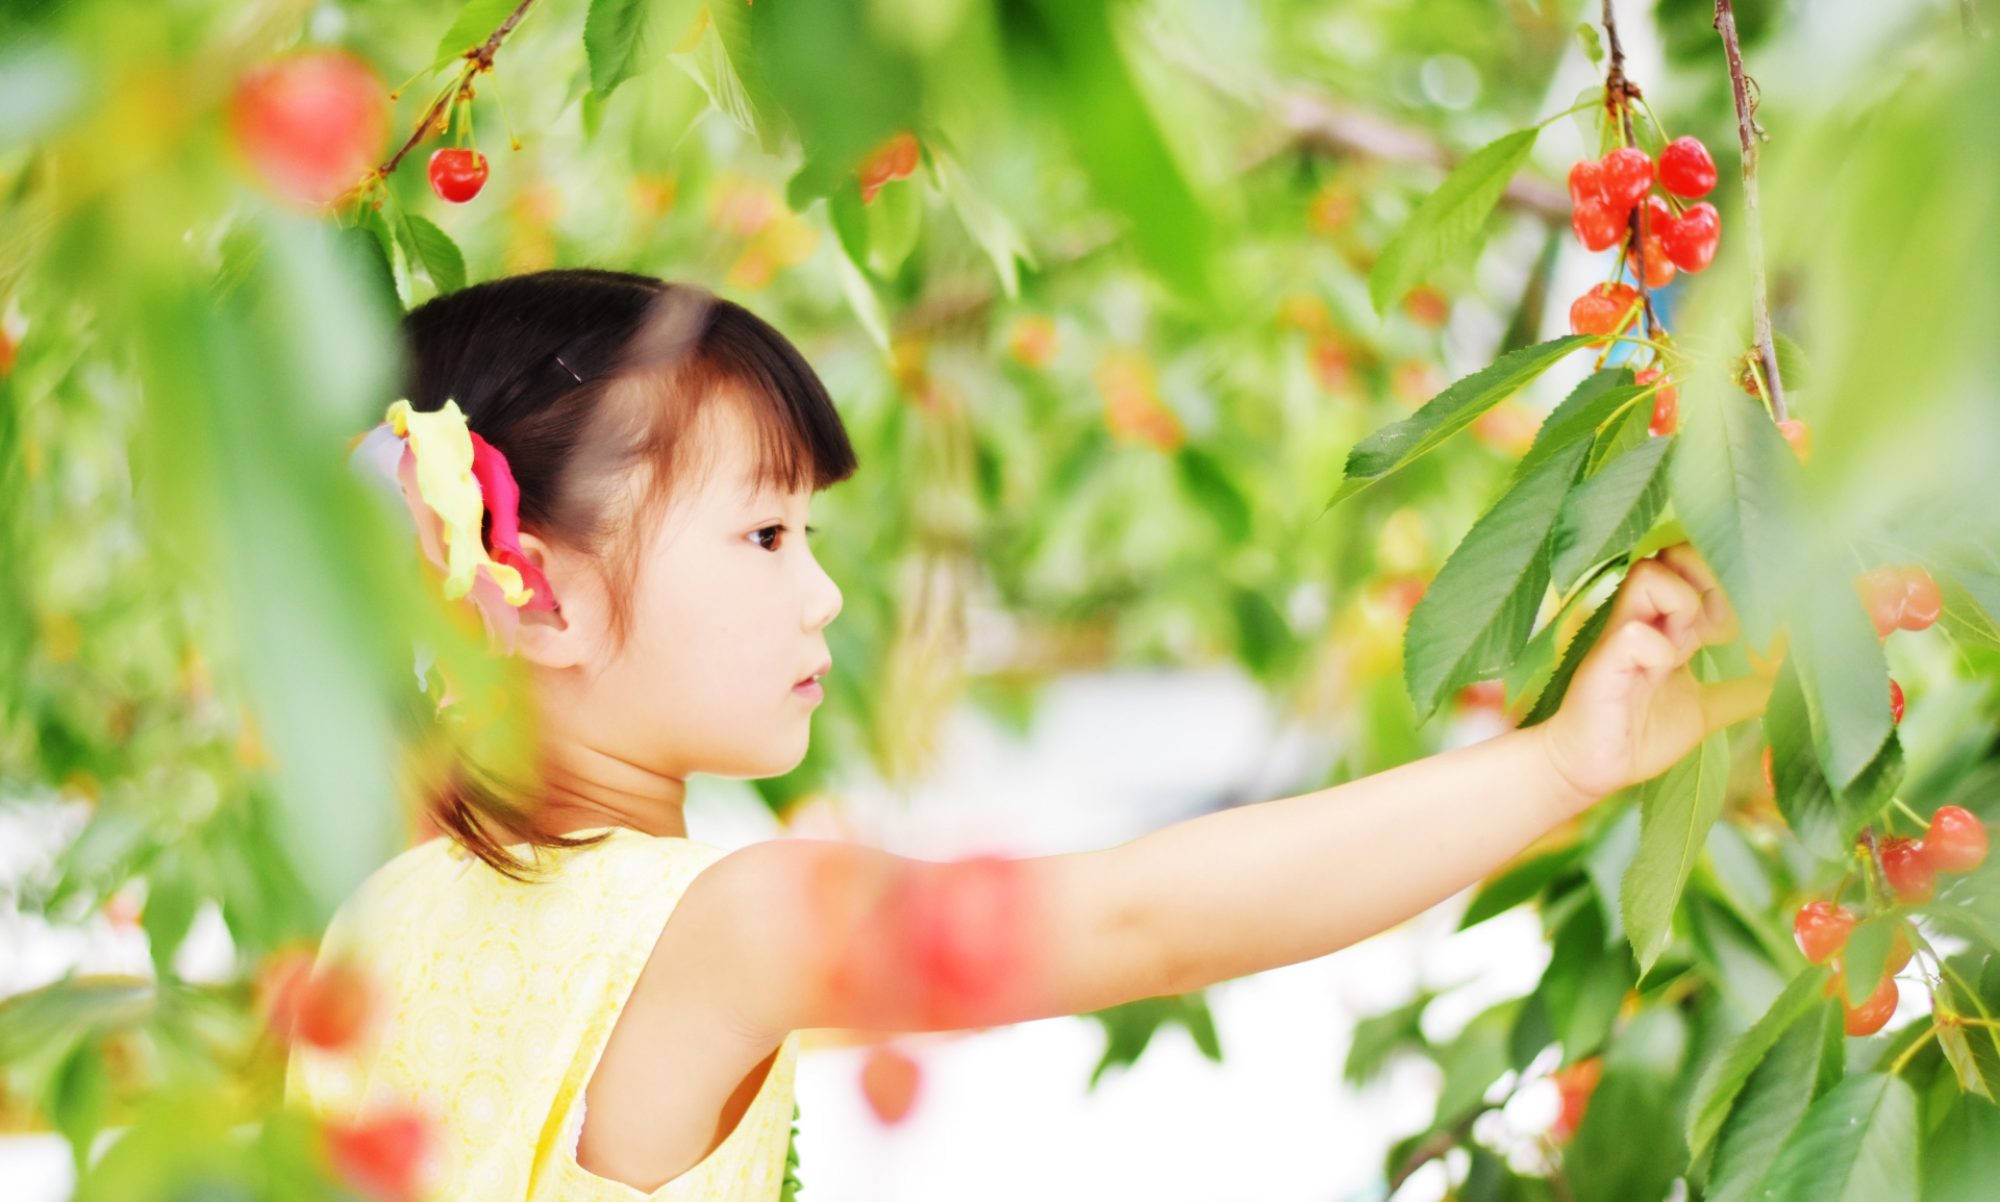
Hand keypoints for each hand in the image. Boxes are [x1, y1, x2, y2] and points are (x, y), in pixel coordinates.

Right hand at [1539, 542, 1778, 809]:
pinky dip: (1660, 651)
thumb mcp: (1706, 710)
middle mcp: (1641, 618)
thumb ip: (1742, 694)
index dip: (1719, 581)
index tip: (1728, 627)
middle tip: (1714, 628)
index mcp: (1664, 623)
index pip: (1690, 563)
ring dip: (1681, 604)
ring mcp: (1619, 636)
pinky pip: (1635, 634)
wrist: (1592, 769)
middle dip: (1706, 581)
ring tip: (1688, 645)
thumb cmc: (1640, 734)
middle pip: (1670, 553)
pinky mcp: (1604, 663)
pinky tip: (1661, 674)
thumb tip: (1786, 684)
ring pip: (1648, 575)